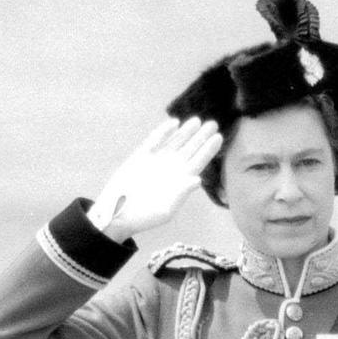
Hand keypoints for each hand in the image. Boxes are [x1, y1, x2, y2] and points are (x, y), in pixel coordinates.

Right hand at [89, 117, 222, 240]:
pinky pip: (155, 140)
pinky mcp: (141, 155)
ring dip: (186, 131)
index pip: (198, 162)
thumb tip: (197, 179)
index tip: (219, 137)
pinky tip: (174, 123)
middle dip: (201, 136)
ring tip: (197, 121)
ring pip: (175, 142)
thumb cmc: (144, 217)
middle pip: (190, 149)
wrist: (118, 213)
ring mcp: (157, 160)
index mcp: (180, 182)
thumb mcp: (166, 209)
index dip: (208, 149)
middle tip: (213, 124)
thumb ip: (182, 193)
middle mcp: (171, 169)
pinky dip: (164, 131)